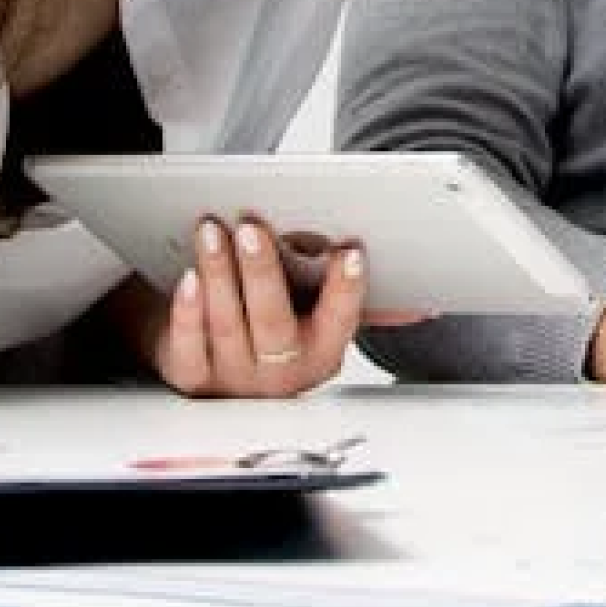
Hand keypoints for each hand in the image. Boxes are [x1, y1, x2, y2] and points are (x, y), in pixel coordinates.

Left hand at [134, 218, 366, 397]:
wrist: (215, 365)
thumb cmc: (272, 328)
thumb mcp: (317, 318)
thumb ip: (351, 301)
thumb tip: (417, 304)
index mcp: (321, 353)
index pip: (340, 321)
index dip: (346, 290)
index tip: (349, 252)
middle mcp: (281, 372)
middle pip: (272, 323)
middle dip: (261, 271)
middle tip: (251, 228)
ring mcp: (234, 378)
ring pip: (227, 325)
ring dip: (218, 273)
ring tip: (212, 231)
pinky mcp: (192, 378)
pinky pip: (189, 346)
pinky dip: (188, 312)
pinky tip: (189, 278)